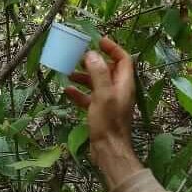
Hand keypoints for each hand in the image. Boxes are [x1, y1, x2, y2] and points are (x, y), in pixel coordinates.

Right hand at [64, 37, 141, 188]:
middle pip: (108, 69)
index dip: (112, 48)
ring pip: (97, 83)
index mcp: (124, 84)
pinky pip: (90, 98)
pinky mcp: (100, 113)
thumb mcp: (103, 95)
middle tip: (78, 55)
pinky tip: (67, 91)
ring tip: (69, 72)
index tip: (98, 41)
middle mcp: (119, 91)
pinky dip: (80, 94)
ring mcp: (109, 102)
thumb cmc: (108, 123)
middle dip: (94, 61)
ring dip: (84, 76)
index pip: (123, 59)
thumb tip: (91, 54)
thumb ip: (98, 73)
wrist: (109, 151)